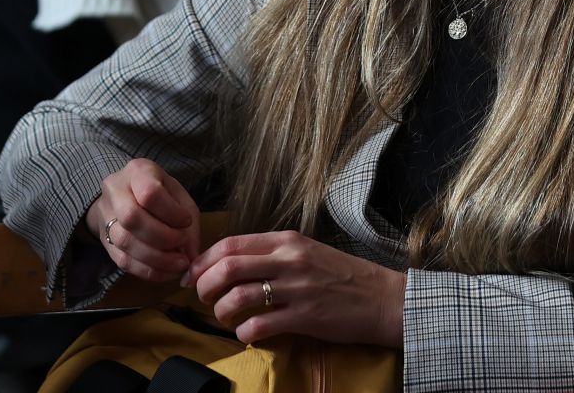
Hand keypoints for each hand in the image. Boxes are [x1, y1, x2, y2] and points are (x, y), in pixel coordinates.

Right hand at [86, 159, 200, 282]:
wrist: (126, 195)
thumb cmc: (160, 193)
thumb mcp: (178, 196)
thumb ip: (189, 224)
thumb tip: (192, 259)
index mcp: (137, 171)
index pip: (150, 193)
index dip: (171, 213)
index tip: (187, 221)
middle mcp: (115, 191)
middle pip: (132, 218)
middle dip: (163, 238)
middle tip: (182, 246)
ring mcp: (105, 216)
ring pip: (125, 243)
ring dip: (157, 259)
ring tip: (179, 264)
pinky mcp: (104, 240)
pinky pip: (122, 261)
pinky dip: (147, 271)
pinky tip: (166, 272)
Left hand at [186, 231, 404, 347]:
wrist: (381, 298)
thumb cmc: (340, 275)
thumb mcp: (304, 251)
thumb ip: (269, 254)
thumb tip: (227, 263)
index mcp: (286, 240)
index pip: (231, 244)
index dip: (203, 260)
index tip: (192, 274)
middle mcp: (289, 260)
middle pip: (228, 267)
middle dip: (204, 285)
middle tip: (201, 297)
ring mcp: (297, 289)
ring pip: (239, 297)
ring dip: (221, 310)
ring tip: (224, 317)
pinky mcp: (305, 317)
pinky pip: (260, 325)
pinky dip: (244, 333)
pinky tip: (246, 334)